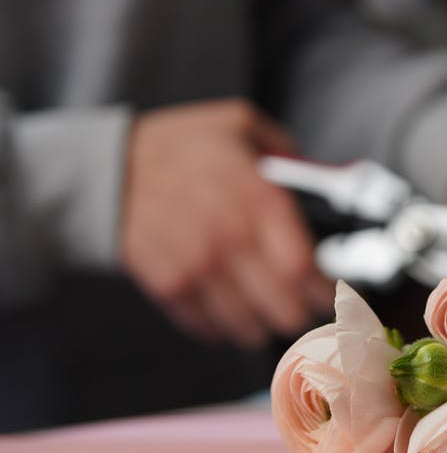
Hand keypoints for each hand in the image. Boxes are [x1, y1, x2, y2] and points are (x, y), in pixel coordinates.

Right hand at [120, 99, 333, 348]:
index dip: (326, 291)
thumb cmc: (179, 146)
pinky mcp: (169, 286)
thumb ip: (289, 151)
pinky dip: (227, 328)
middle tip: (309, 309)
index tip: (333, 294)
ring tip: (273, 317)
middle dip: (304, 316)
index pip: (303, 266)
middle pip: (283, 307)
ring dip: (268, 327)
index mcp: (256, 198)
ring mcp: (196, 267)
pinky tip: (236, 314)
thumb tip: (322, 178)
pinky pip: (210, 327)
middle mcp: (229, 238)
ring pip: (249, 326)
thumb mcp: (241, 124)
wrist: (106, 168)